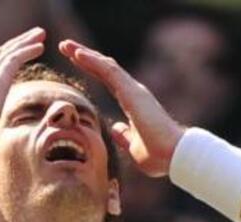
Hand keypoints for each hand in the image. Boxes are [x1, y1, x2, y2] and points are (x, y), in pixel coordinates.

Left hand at [59, 39, 183, 176]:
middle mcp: (133, 92)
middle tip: (66, 46)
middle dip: (85, 56)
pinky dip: (92, 61)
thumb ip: (124, 136)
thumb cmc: (158, 156)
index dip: (91, 69)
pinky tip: (77, 54)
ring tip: (67, 46)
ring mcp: (133, 90)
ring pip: (105, 65)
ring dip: (85, 54)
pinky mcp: (132, 92)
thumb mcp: (134, 147)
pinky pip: (109, 72)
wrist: (174, 155)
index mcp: (132, 102)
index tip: (74, 60)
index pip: (107, 80)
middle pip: (105, 68)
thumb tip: (115, 129)